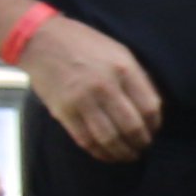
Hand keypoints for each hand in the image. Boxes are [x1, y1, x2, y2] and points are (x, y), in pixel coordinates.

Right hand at [18, 12, 163, 163]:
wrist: (40, 39)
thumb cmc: (83, 44)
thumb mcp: (119, 52)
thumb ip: (137, 78)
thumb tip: (153, 108)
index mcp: (123, 69)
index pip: (149, 107)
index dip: (154, 125)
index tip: (153, 130)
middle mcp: (105, 86)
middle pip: (132, 127)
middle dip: (141, 142)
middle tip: (142, 147)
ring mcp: (82, 100)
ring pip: (110, 138)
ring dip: (122, 152)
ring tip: (128, 155)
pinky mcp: (63, 111)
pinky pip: (86, 140)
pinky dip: (100, 152)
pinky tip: (107, 155)